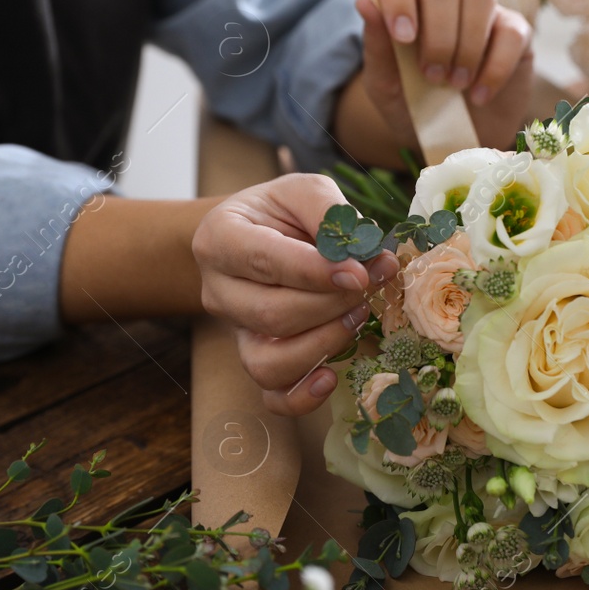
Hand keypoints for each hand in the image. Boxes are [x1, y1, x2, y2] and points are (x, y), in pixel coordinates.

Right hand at [193, 173, 398, 416]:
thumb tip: (371, 257)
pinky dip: (303, 397)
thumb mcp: (305, 192)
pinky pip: (272, 397)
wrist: (259, 236)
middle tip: (370, 285)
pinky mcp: (255, 360)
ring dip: (324, 344)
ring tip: (358, 316)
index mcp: (219, 238)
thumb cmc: (283, 213)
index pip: (265, 261)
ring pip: (269, 362)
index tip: (361, 272)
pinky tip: (331, 376)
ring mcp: (234, 332)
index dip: (316, 272)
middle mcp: (217, 290)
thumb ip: (332, 213)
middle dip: (331, 306)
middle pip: (272, 315)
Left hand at [351, 0, 534, 155]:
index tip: (404, 37)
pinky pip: (511, 31)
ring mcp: (482, 11)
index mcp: (403, 4)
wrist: (454, 142)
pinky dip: (495, 68)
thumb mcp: (386, 87)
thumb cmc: (414, 108)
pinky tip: (479, 95)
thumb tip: (364, 1)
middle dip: (437, 33)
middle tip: (433, 77)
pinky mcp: (515, 31)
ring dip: (467, 43)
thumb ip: (376, 47)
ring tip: (457, 84)